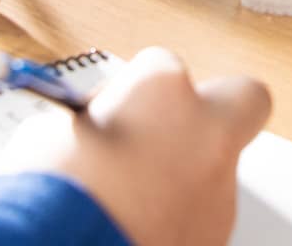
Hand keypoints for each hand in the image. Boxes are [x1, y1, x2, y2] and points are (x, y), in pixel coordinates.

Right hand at [2, 48, 270, 245]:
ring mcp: (219, 187)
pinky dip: (180, 215)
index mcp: (163, 89)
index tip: (110, 111)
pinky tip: (140, 225)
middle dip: (214, 109)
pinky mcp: (217, 236)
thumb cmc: (50, 198)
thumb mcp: (49, 134)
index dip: (133, 89)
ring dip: (187, 172)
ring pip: (220, 164)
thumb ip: (90, 120)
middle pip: (242, 98)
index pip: (161, 64)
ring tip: (134, 197)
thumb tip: (91, 128)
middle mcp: (205, 130)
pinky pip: (205, 213)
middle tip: (173, 128)